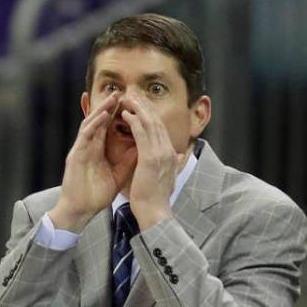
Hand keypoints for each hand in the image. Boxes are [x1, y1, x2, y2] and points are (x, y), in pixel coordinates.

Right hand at [52, 93, 134, 231]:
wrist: (80, 211)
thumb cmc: (95, 196)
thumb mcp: (118, 175)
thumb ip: (129, 161)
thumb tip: (143, 147)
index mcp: (98, 151)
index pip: (109, 128)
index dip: (120, 115)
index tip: (133, 104)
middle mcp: (88, 147)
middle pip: (100, 122)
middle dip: (111, 107)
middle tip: (123, 92)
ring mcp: (81, 150)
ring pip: (91, 124)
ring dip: (101, 110)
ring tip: (114, 98)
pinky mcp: (75, 155)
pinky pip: (84, 135)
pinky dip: (93, 124)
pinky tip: (103, 115)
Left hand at [121, 93, 184, 229]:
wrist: (155, 213)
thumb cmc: (155, 199)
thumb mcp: (166, 178)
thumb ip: (171, 165)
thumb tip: (180, 158)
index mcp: (170, 154)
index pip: (161, 128)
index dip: (151, 114)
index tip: (141, 104)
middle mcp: (168, 150)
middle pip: (157, 121)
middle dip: (145, 105)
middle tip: (133, 93)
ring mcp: (160, 153)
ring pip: (150, 123)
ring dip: (139, 108)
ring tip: (128, 97)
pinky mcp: (150, 158)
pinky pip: (142, 134)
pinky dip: (135, 122)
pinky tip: (126, 114)